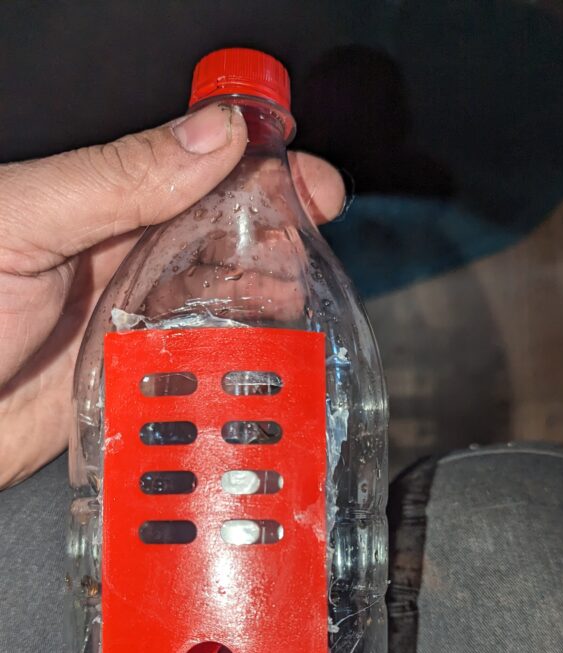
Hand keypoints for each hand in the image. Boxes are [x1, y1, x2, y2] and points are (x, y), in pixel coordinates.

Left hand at [0, 105, 343, 488]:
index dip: (253, 163)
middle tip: (308, 242)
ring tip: (292, 294)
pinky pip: (199, 364)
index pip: (189, 166)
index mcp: (92, 202)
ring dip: (263, 293)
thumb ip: (114, 179)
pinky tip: (258, 348)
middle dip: (273, 231)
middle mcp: (118, 258)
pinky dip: (236, 355)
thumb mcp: (21, 222)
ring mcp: (130, 322)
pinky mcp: (136, 382)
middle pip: (217, 234)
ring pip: (218, 298)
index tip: (303, 173)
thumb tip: (208, 135)